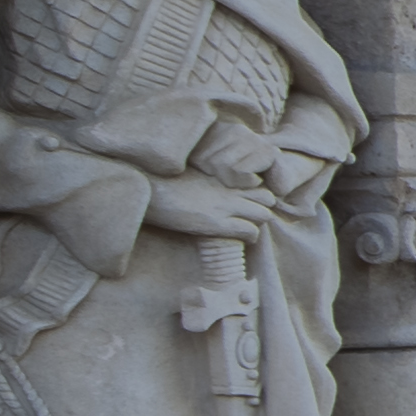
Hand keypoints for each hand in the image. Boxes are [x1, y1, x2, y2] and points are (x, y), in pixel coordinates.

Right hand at [142, 173, 268, 241]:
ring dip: (257, 223)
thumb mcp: (192, 175)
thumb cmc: (162, 183)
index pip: (258, 182)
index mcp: (222, 176)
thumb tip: (209, 188)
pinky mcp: (217, 224)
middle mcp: (228, 190)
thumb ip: (209, 180)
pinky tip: (238, 240)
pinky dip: (249, 237)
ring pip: (264, 215)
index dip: (257, 194)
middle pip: (267, 198)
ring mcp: (224, 206)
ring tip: (244, 229)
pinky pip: (250, 231)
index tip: (249, 202)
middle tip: (250, 218)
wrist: (148, 190)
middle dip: (263, 208)